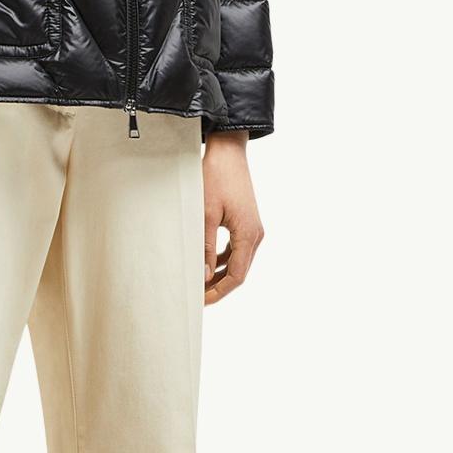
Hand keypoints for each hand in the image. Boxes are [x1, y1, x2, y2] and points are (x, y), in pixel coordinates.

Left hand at [202, 132, 262, 304]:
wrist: (229, 151)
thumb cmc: (216, 178)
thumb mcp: (205, 214)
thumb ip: (204, 247)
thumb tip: (203, 276)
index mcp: (248, 235)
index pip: (236, 276)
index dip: (218, 292)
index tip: (200, 300)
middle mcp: (255, 234)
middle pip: (239, 272)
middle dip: (218, 286)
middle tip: (196, 295)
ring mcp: (253, 228)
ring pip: (238, 261)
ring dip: (219, 273)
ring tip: (198, 282)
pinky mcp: (247, 222)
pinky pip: (236, 249)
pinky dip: (222, 259)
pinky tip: (206, 262)